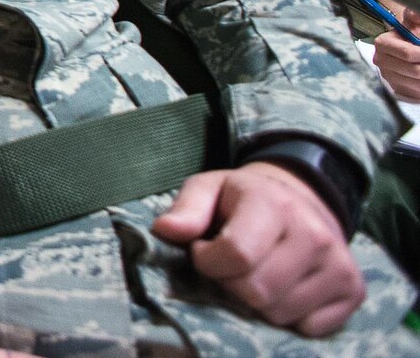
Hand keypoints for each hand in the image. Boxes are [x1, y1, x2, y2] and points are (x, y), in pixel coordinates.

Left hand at [152, 162, 365, 336]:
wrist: (301, 199)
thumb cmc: (243, 199)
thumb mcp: (209, 189)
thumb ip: (186, 210)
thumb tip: (164, 231)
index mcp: (274, 204)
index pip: (236, 255)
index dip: (208, 261)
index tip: (204, 250)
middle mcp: (314, 233)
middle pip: (256, 291)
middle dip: (231, 283)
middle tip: (231, 265)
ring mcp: (338, 264)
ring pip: (280, 313)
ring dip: (258, 301)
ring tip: (258, 272)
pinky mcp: (353, 290)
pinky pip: (309, 327)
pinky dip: (290, 315)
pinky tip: (285, 286)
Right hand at [371, 0, 419, 101]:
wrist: (406, 47)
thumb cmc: (412, 35)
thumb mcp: (413, 24)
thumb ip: (414, 16)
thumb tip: (413, 13)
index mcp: (383, 44)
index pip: (408, 54)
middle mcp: (381, 61)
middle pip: (415, 71)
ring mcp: (388, 77)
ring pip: (417, 83)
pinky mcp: (396, 89)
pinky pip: (416, 93)